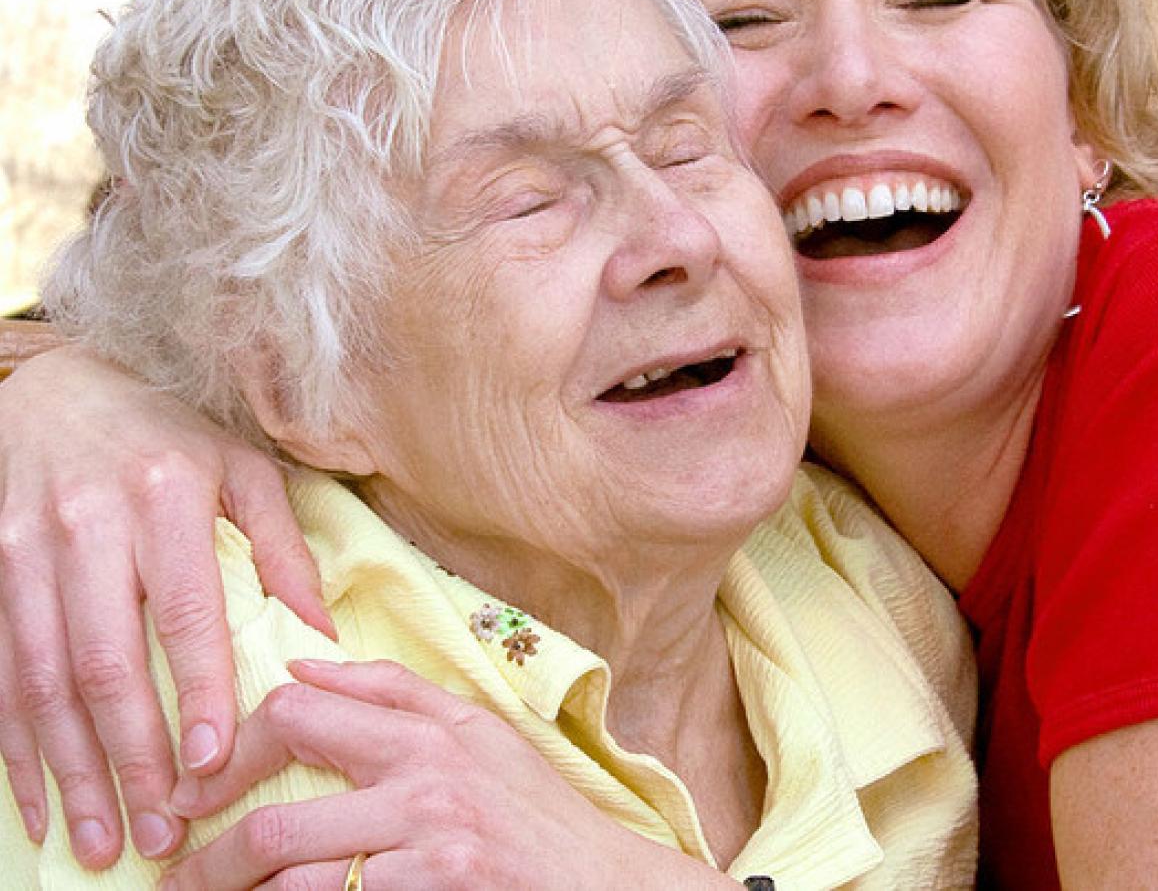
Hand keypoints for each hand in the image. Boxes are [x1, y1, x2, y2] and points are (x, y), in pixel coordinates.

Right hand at [0, 344, 331, 867]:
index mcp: (166, 498)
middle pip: (105, 662)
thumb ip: (283, 548)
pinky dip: (18, 751)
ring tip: (105, 842)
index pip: (182, 610)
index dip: (193, 691)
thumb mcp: (243, 468)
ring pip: (45, 683)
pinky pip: (2, 678)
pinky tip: (41, 805)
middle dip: (132, 759)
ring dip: (73, 774)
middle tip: (162, 833)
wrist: (60, 390)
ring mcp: (27, 553)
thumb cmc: (171, 437)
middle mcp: (89, 526)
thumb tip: (322, 635)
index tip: (209, 764)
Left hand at [162, 659, 738, 889]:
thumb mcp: (478, 732)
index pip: (296, 714)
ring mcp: (427, 852)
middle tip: (179, 877)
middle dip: (207, 862)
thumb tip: (302, 663)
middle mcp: (423, 785)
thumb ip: (392, 693)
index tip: (200, 787)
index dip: (231, 752)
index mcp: (427, 731)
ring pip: (291, 885)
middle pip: (274, 822)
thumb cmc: (535, 811)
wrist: (604, 885)